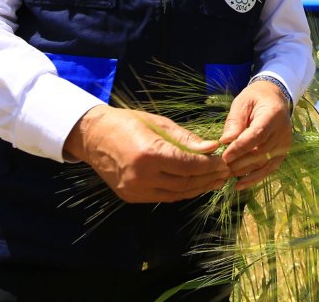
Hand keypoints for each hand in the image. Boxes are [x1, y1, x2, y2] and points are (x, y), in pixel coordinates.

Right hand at [64, 105, 229, 202]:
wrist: (93, 136)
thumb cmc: (127, 123)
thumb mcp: (159, 124)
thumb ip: (186, 139)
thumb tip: (212, 148)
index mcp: (148, 154)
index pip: (189, 166)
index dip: (210, 166)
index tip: (224, 161)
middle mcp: (141, 176)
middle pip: (185, 182)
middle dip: (208, 178)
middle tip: (225, 172)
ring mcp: (135, 190)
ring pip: (177, 194)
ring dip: (198, 188)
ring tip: (215, 180)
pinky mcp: (131, 196)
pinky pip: (164, 197)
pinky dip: (182, 191)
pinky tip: (195, 184)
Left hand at [219, 80, 292, 189]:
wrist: (275, 98)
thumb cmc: (255, 98)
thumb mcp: (242, 103)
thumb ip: (234, 122)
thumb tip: (225, 141)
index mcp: (273, 115)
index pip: (257, 135)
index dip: (240, 148)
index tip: (224, 157)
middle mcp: (283, 132)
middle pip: (260, 152)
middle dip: (239, 163)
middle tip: (219, 169)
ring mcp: (284, 144)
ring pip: (264, 164)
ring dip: (244, 172)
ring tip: (226, 176)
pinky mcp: (283, 153)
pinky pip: (269, 169)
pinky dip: (255, 178)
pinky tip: (240, 184)